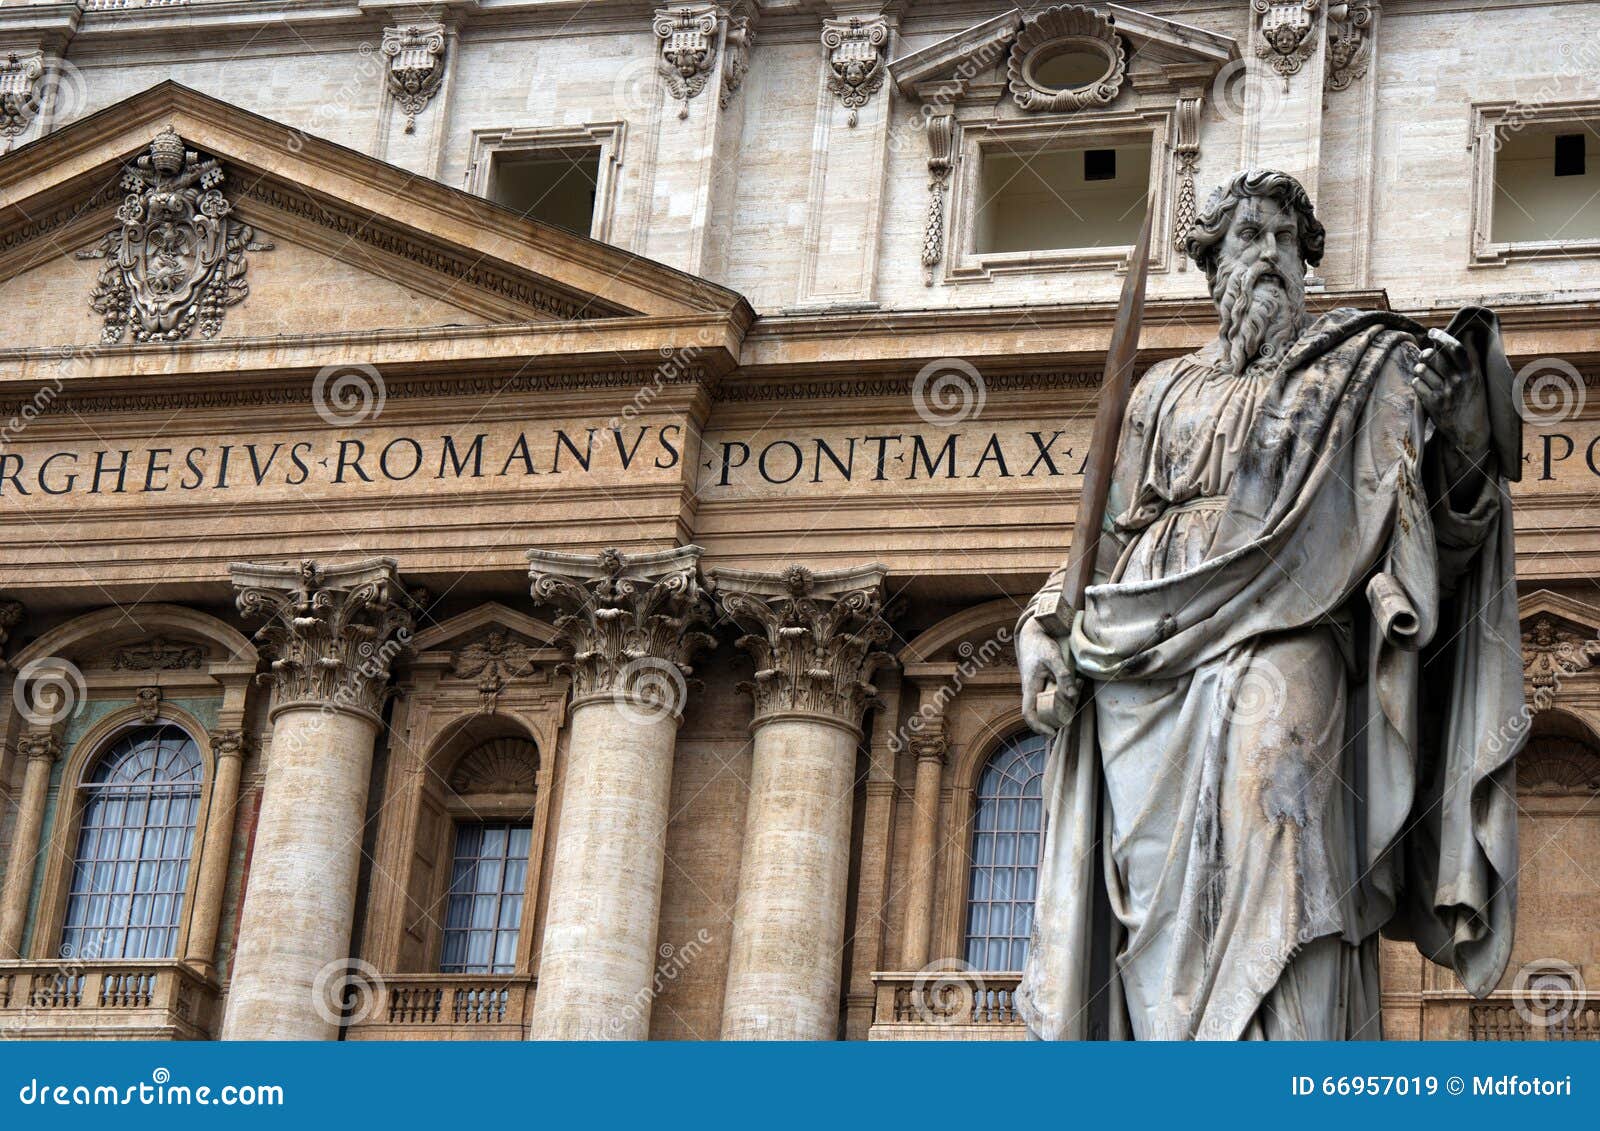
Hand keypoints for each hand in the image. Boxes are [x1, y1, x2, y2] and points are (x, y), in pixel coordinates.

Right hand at [1019, 616, 1078, 735]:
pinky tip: (1076, 682)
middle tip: (1075, 706)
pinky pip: (1053, 695)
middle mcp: (1031, 691)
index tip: (1052, 732)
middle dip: (1058, 715)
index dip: (1038, 726)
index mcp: (1029, 687)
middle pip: (1042, 713)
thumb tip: (1072, 694)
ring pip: (1049, 704)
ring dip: (1065, 703)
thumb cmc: (1040, 646)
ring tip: (1078, 686)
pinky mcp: (1043, 684)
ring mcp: (1036, 688)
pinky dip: (1065, 693)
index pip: (1029, 714)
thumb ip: (1063, 675)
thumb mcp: (1053, 657)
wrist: (1033, 635)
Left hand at [1412, 329, 1490, 461]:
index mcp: (1471, 373)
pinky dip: (1417, 382)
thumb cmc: (1473, 400)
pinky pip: (1416, 383)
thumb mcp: (1478, 378)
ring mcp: (1444, 393)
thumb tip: (1468, 333)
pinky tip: (1424, 386)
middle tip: (1426, 356)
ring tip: (1425, 373)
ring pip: (1421, 369)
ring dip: (1420, 369)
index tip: (1433, 332)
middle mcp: (1458, 382)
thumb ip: (1472, 356)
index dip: (1442, 337)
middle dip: (1426, 354)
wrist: (1470, 431)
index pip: (1455, 348)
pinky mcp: (1432, 404)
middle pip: (1433, 356)